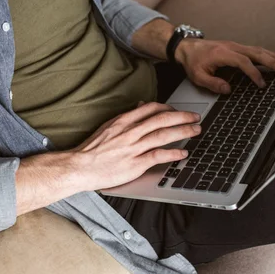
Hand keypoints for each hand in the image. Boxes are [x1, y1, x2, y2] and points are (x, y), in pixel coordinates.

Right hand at [71, 102, 200, 190]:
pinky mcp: (134, 164)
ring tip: (196, 130)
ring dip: (183, 131)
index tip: (178, 111)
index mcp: (123, 120)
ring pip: (163, 135)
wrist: (78, 166)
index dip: (169, 108)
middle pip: (162, 119)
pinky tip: (183, 153)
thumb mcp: (108, 127)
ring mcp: (133, 147)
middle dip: (182, 117)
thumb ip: (126, 118)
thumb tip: (140, 107)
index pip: (151, 108)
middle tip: (196, 117)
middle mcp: (130, 131)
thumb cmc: (91, 149)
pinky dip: (173, 153)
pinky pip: (158, 155)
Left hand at [175, 38, 274, 92]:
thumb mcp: (198, 76)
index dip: (254, 73)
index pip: (244, 62)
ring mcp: (236, 46)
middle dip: (273, 62)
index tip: (261, 84)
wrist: (187, 47)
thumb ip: (212, 83)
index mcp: (223, 53)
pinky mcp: (237, 47)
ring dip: (273, 57)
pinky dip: (267, 54)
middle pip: (257, 53)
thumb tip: (228, 90)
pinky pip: (255, 50)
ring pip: (259, 50)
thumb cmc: (192, 61)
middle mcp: (232, 47)